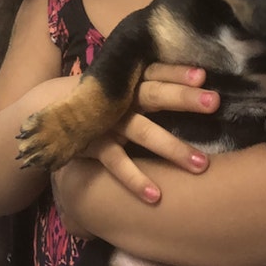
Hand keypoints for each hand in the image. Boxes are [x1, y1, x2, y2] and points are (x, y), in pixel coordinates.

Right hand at [74, 63, 218, 203]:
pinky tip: (156, 196)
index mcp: (130, 79)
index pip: (156, 70)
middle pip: (154, 93)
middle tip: (215, 102)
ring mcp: (106, 119)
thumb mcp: (122, 86)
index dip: (178, 72)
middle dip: (184, 98)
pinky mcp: (93, 143)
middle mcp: (121, 96)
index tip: (203, 76)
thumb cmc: (102, 99)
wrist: (49, 110)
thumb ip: (152, 84)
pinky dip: (135, 178)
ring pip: (143, 132)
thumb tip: (201, 83)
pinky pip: (116, 162)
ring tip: (202, 165)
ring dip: (172, 147)